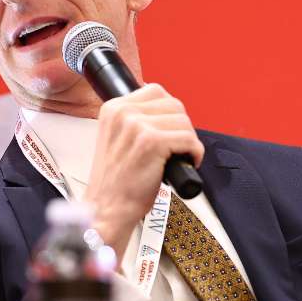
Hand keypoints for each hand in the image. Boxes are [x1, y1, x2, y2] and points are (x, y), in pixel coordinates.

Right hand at [84, 84, 203, 253]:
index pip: (155, 91)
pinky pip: (189, 139)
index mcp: (113, 108)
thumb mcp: (116, 139)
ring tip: (179, 156)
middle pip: (174, 104)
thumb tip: (167, 113)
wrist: (107, 209)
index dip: (169, 113)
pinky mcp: (152, 143)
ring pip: (184, 121)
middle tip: (177, 147)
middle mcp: (123, 113)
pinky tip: (186, 163)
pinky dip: (195, 153)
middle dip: (181, 127)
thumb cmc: (116, 182)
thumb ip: (135, 120)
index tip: (169, 131)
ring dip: (189, 141)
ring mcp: (137, 127)